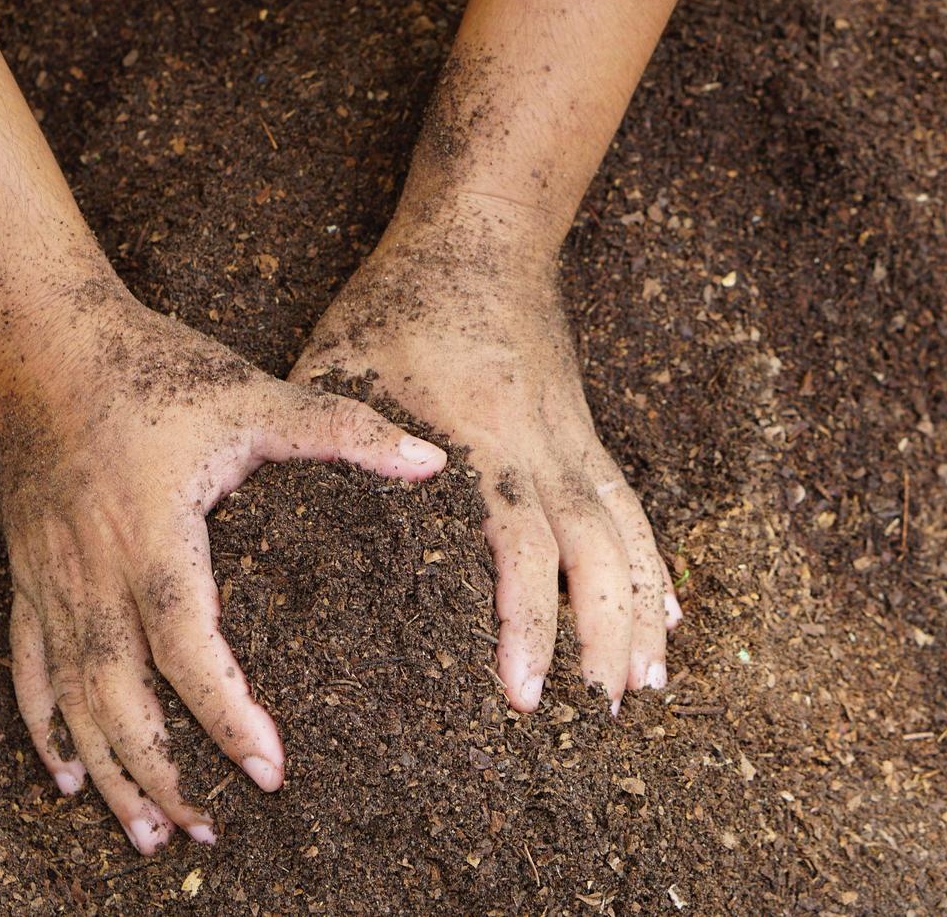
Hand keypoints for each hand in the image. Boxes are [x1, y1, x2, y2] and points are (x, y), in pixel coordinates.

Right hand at [0, 273, 446, 853]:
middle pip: (122, 698)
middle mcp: (95, 573)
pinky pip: (28, 667)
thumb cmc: (154, 370)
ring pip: (74, 699)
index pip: (187, 646)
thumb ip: (343, 431)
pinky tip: (66, 776)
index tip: (269, 769)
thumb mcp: (253, 395)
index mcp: (155, 537)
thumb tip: (433, 462)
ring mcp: (52, 579)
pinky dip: (46, 728)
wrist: (46, 341)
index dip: (225, 713)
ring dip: (109, 772)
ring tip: (146, 835)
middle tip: (208, 835)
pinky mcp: (29, 573)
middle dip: (163, 774)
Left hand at [291, 222, 679, 715]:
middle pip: (598, 551)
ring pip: (628, 535)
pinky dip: (654, 565)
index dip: (527, 621)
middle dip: (604, 635)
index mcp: (481, 436)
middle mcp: (542, 446)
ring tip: (646, 687)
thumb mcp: (343, 365)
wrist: (482, 235)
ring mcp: (573, 439)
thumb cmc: (399, 301)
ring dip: (642, 612)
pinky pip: (631, 508)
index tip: (523, 693)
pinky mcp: (584, 433)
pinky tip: (668, 615)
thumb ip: (328, 444)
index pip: (518, 544)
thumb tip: (277, 524)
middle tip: (601, 712)